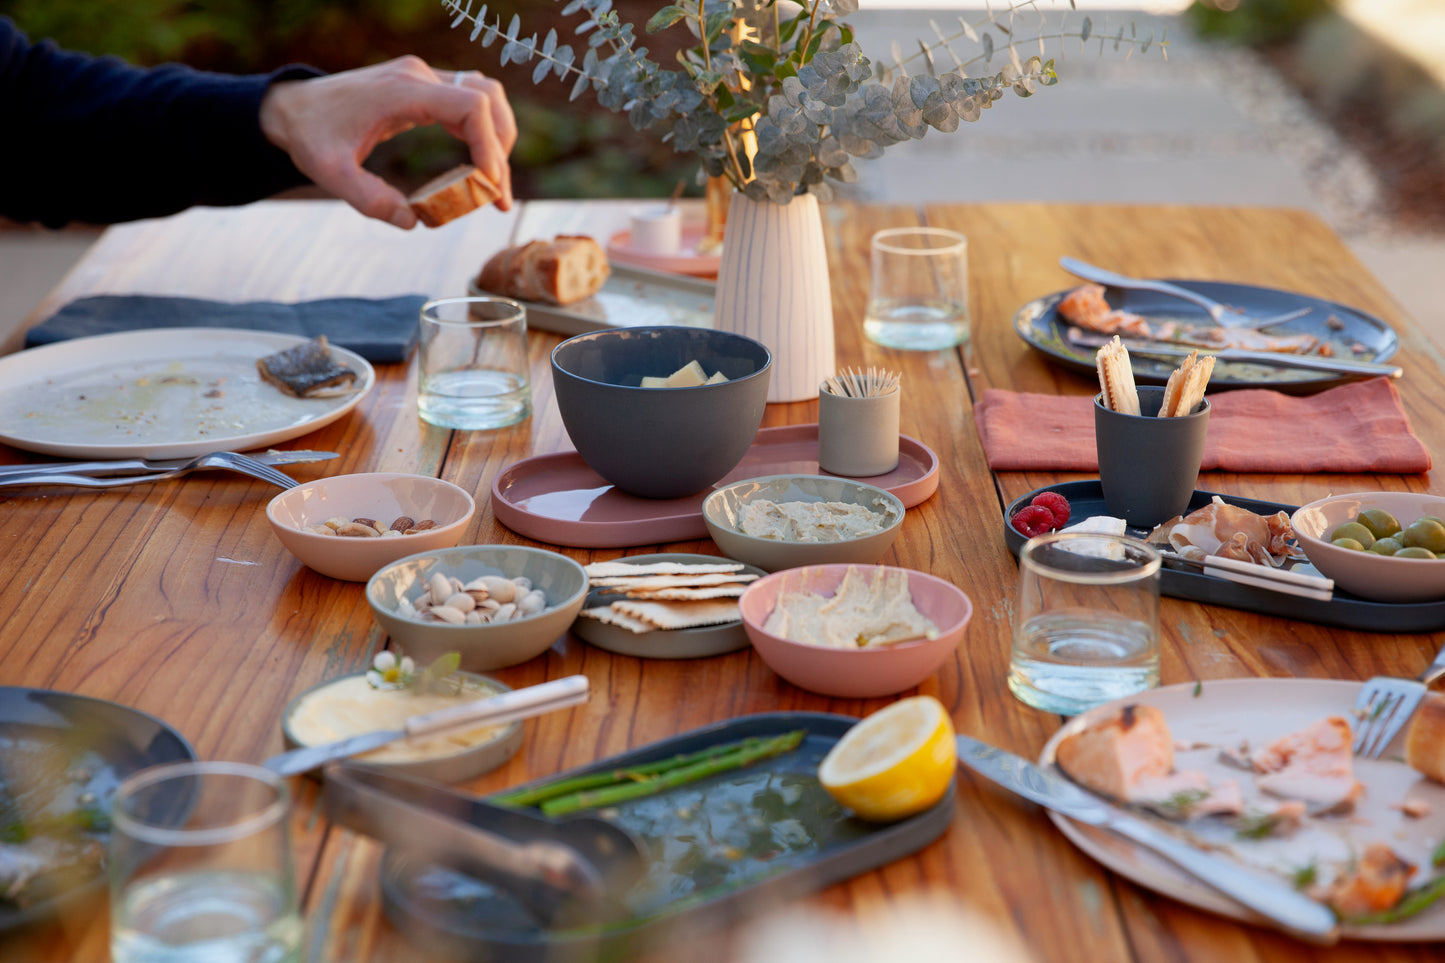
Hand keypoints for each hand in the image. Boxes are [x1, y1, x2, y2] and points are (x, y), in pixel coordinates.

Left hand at [260, 55, 516, 227]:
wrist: (293, 108)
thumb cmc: (311, 136)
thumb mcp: (329, 172)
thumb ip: (368, 198)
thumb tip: (412, 221)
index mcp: (402, 91)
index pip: (471, 106)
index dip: (489, 145)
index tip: (489, 184)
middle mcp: (419, 76)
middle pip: (487, 99)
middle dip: (500, 149)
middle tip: (497, 197)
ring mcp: (423, 77)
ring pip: (485, 96)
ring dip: (498, 137)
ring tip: (493, 183)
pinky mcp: (424, 87)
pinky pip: (470, 101)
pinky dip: (483, 131)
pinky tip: (478, 167)